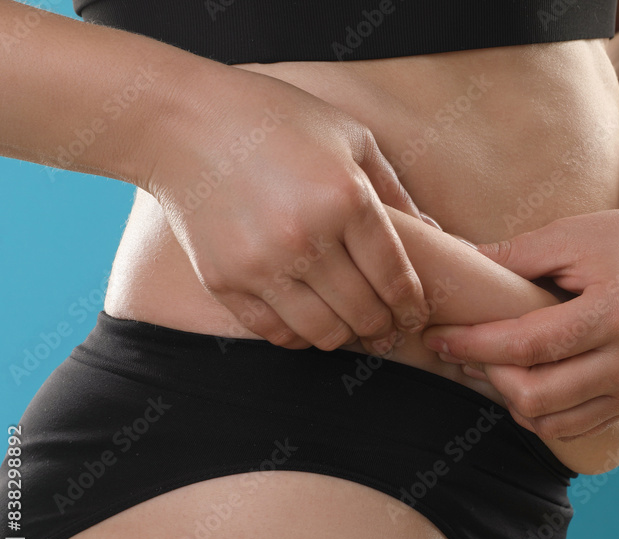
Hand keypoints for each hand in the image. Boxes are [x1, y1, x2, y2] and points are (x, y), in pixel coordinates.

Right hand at [145, 66, 429, 353]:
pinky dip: (299, 336)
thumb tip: (438, 235)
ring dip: (345, 337)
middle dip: (384, 328)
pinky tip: (309, 322)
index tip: (416, 316)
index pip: (394, 277)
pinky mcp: (224, 281)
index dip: (412, 306)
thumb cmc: (277, 120)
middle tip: (389, 330)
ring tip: (352, 329)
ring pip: (323, 333)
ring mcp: (261, 264)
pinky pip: (274, 332)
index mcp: (346, 199)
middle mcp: (306, 237)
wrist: (180, 121)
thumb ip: (395, 191)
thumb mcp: (351, 139)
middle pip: (364, 313)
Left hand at [421, 198, 618, 440]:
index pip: (531, 346)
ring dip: (508, 398)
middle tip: (461, 350)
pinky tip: (518, 378)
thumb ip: (508, 257)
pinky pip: (571, 426)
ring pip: (550, 423)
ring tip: (487, 364)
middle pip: (537, 396)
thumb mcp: (566, 236)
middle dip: (488, 375)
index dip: (475, 345)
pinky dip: (536, 411)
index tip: (438, 337)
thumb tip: (447, 261)